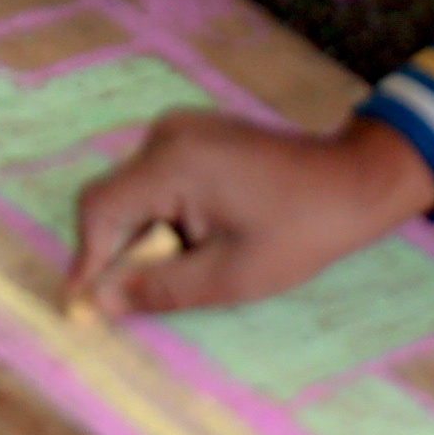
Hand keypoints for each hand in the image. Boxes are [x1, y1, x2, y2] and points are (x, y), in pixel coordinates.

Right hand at [60, 112, 433, 315]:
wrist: (352, 183)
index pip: (99, 209)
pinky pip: (158, 180)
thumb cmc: (299, 232)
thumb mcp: (230, 276)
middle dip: (126, 252)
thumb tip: (101, 302)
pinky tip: (203, 239)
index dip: (86, 260)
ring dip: (149, 236)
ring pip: (136, 193)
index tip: (81, 306)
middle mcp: (167, 133)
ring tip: (195, 264)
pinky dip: (166, 216)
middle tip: (147, 296)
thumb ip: (160, 289)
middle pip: (115, 201)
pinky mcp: (195, 135)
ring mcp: (181, 128)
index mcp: (172, 161)